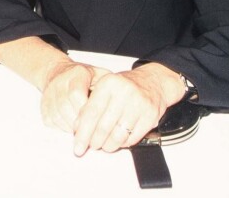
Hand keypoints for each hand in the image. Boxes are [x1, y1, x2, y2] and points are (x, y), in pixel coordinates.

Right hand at [40, 60, 111, 133]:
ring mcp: (49, 94)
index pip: (76, 94)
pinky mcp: (43, 104)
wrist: (58, 71)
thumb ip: (108, 86)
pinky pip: (51, 121)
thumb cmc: (83, 76)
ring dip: (72, 128)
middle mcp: (59, 82)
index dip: (85, 110)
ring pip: (58, 116)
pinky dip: (62, 128)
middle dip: (80, 123)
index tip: (96, 120)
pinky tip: (72, 127)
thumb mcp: (99, 74)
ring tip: (84, 132)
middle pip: (66, 108)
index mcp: (76, 73)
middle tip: (92, 133)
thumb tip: (118, 103)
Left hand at [69, 62, 184, 155]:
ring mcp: (138, 104)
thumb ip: (89, 106)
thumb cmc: (123, 87)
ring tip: (104, 145)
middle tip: (91, 146)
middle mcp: (123, 92)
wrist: (151, 82)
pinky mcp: (150, 115)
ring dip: (108, 145)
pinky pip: (132, 139)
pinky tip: (119, 141)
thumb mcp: (104, 88)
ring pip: (118, 136)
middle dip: (94, 142)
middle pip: (104, 127)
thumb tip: (77, 128)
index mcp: (108, 83)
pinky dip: (123, 144)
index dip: (83, 132)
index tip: (77, 146)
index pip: (91, 113)